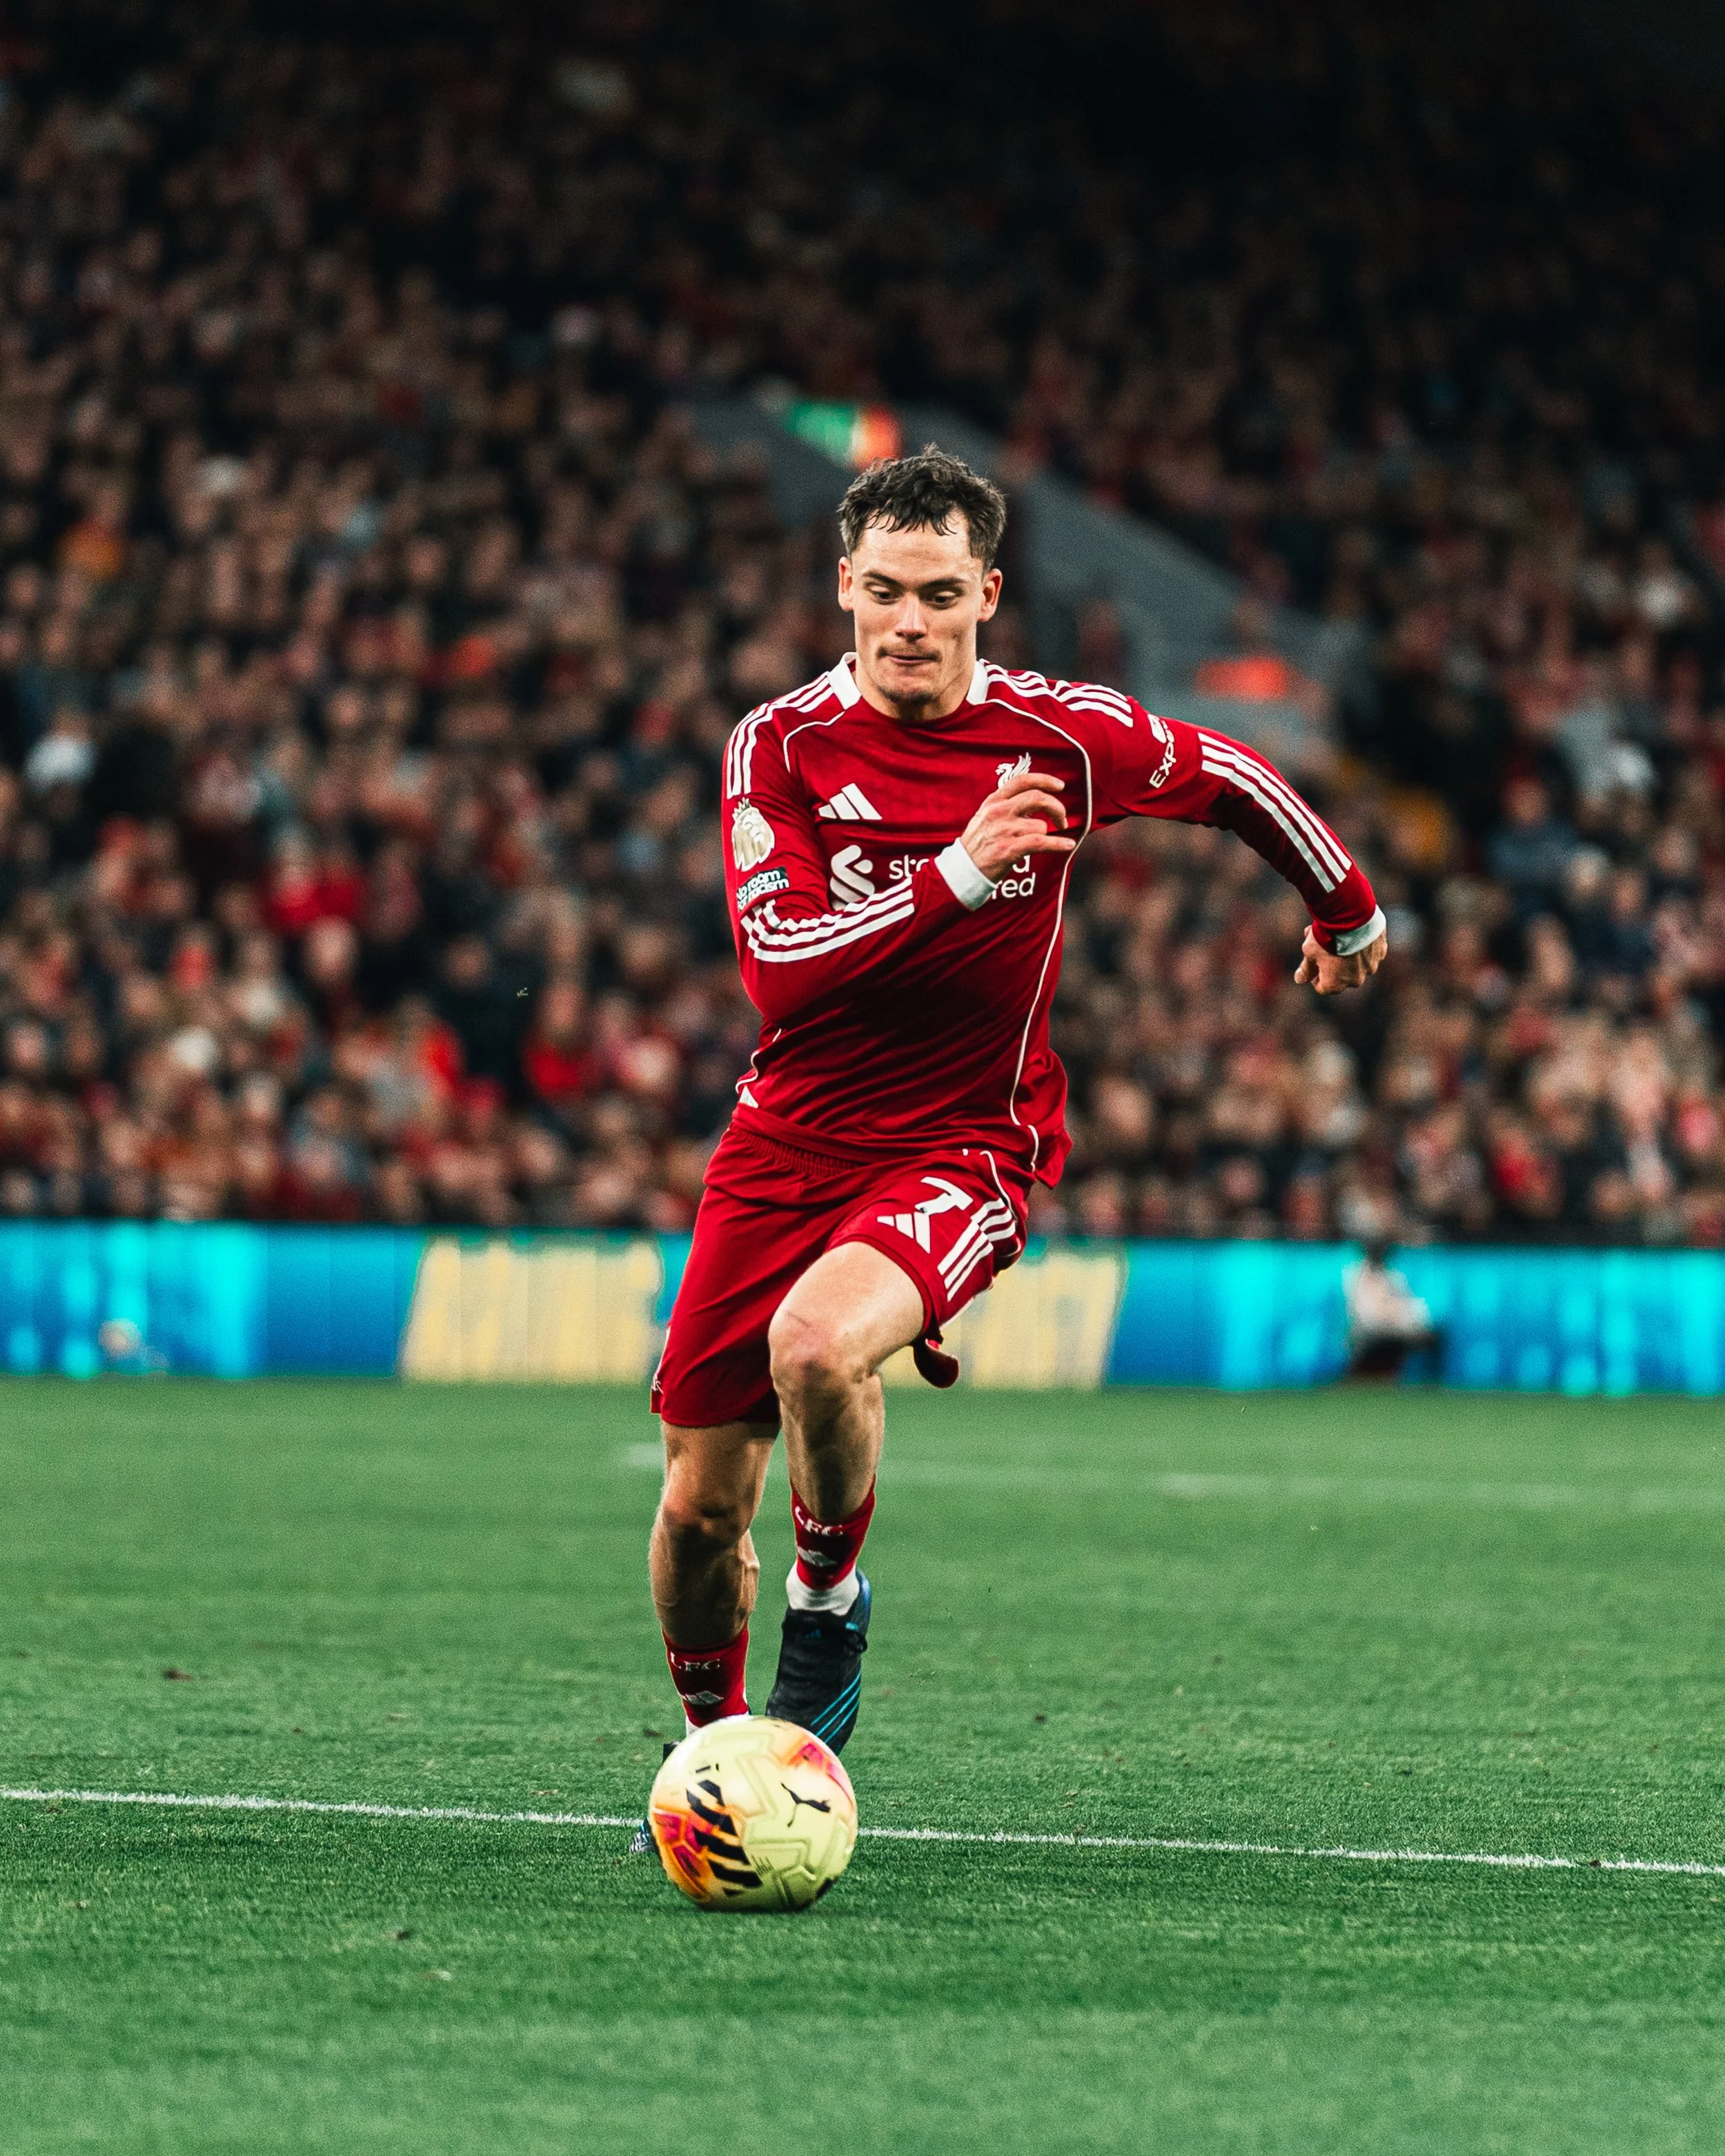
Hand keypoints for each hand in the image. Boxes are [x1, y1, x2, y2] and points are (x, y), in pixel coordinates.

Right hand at [959, 769, 1076, 882]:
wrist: (963, 869)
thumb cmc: (978, 844)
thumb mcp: (985, 816)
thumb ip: (1006, 805)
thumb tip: (1036, 799)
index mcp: (994, 801)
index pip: (1022, 781)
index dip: (1045, 780)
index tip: (1060, 786)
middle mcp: (999, 812)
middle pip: (1037, 798)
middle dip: (1057, 807)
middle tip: (1062, 818)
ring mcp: (1004, 830)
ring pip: (1041, 825)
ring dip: (1045, 835)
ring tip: (1037, 843)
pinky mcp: (1009, 849)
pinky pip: (1042, 842)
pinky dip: (1059, 844)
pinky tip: (1068, 844)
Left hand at [1295, 926, 1386, 994]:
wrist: (1351, 915)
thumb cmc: (1327, 936)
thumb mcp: (1310, 951)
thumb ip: (1306, 968)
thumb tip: (1299, 980)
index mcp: (1336, 984)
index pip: (1323, 988)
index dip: (1315, 977)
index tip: (1312, 963)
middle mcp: (1355, 980)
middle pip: (1340, 976)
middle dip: (1331, 964)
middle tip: (1322, 946)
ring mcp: (1370, 966)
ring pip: (1356, 964)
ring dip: (1347, 955)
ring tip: (1337, 935)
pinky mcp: (1381, 951)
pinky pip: (1370, 952)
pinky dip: (1362, 946)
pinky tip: (1354, 932)